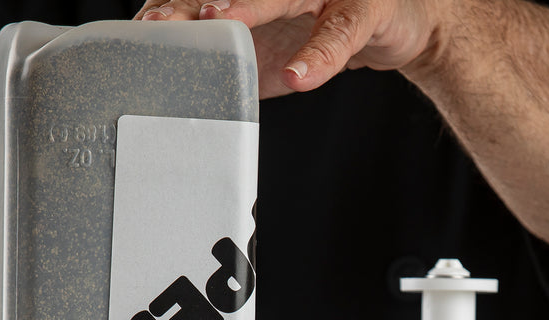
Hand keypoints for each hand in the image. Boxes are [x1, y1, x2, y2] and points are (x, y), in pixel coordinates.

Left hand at [136, 0, 454, 98]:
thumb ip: (231, 59)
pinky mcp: (368, 7)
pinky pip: (341, 31)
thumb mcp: (273, 47)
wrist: (403, 23)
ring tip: (218, 20)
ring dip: (249, 5)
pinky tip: (299, 75)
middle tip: (162, 22)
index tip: (145, 30)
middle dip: (196, 4)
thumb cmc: (330, 27)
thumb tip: (178, 82)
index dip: (175, 10)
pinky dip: (319, 55)